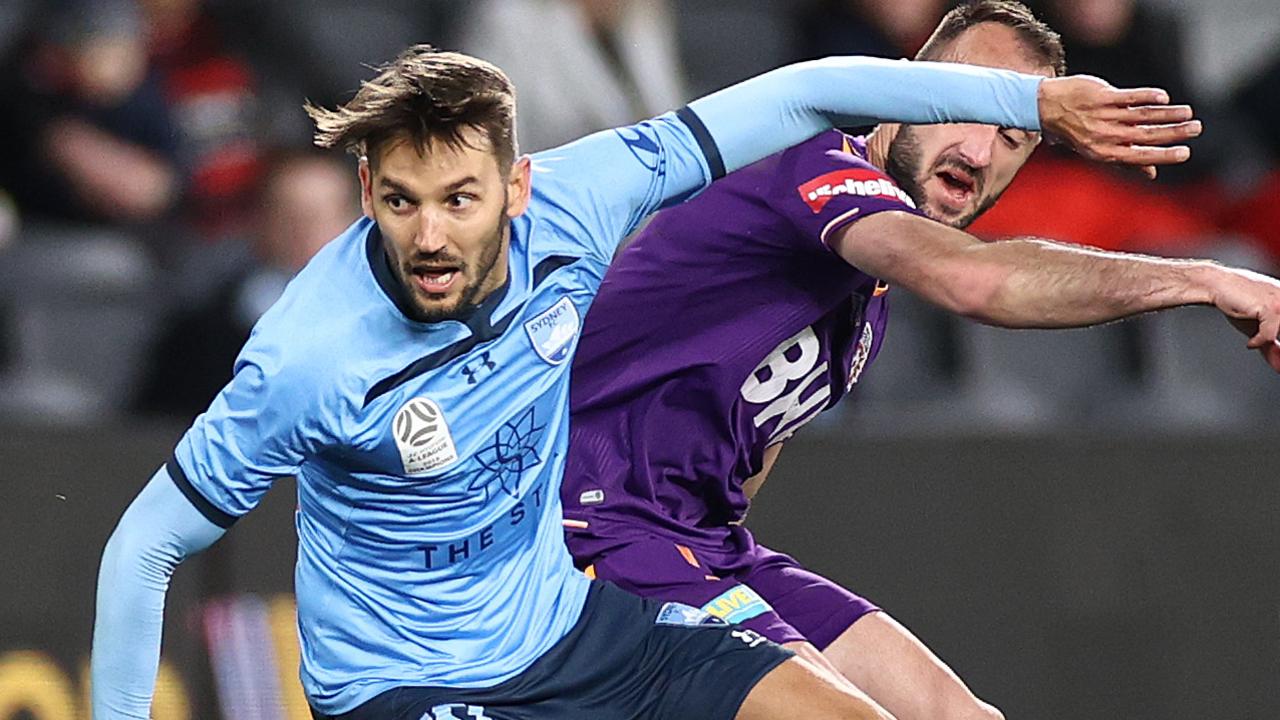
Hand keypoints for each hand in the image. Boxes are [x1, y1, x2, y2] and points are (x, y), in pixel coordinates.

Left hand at [1038, 75, 1200, 179]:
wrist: (1044, 106)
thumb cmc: (1072, 130)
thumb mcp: (1094, 150)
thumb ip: (1124, 161)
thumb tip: (1152, 173)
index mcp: (1103, 153)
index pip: (1139, 156)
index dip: (1163, 155)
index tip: (1185, 153)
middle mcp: (1104, 136)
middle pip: (1145, 135)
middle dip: (1173, 133)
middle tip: (1196, 129)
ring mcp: (1103, 116)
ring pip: (1141, 116)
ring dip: (1167, 114)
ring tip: (1188, 112)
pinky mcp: (1101, 97)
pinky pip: (1128, 97)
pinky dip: (1147, 97)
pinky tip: (1164, 98)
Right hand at [1208, 266, 1279, 372]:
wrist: (1216, 285)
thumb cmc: (1235, 300)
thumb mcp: (1257, 327)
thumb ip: (1271, 344)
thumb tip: (1278, 365)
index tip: (1277, 358)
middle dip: (1278, 348)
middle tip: (1273, 357)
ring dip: (1270, 344)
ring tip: (1257, 344)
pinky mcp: (1269, 308)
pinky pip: (1269, 334)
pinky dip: (1258, 342)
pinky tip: (1250, 342)